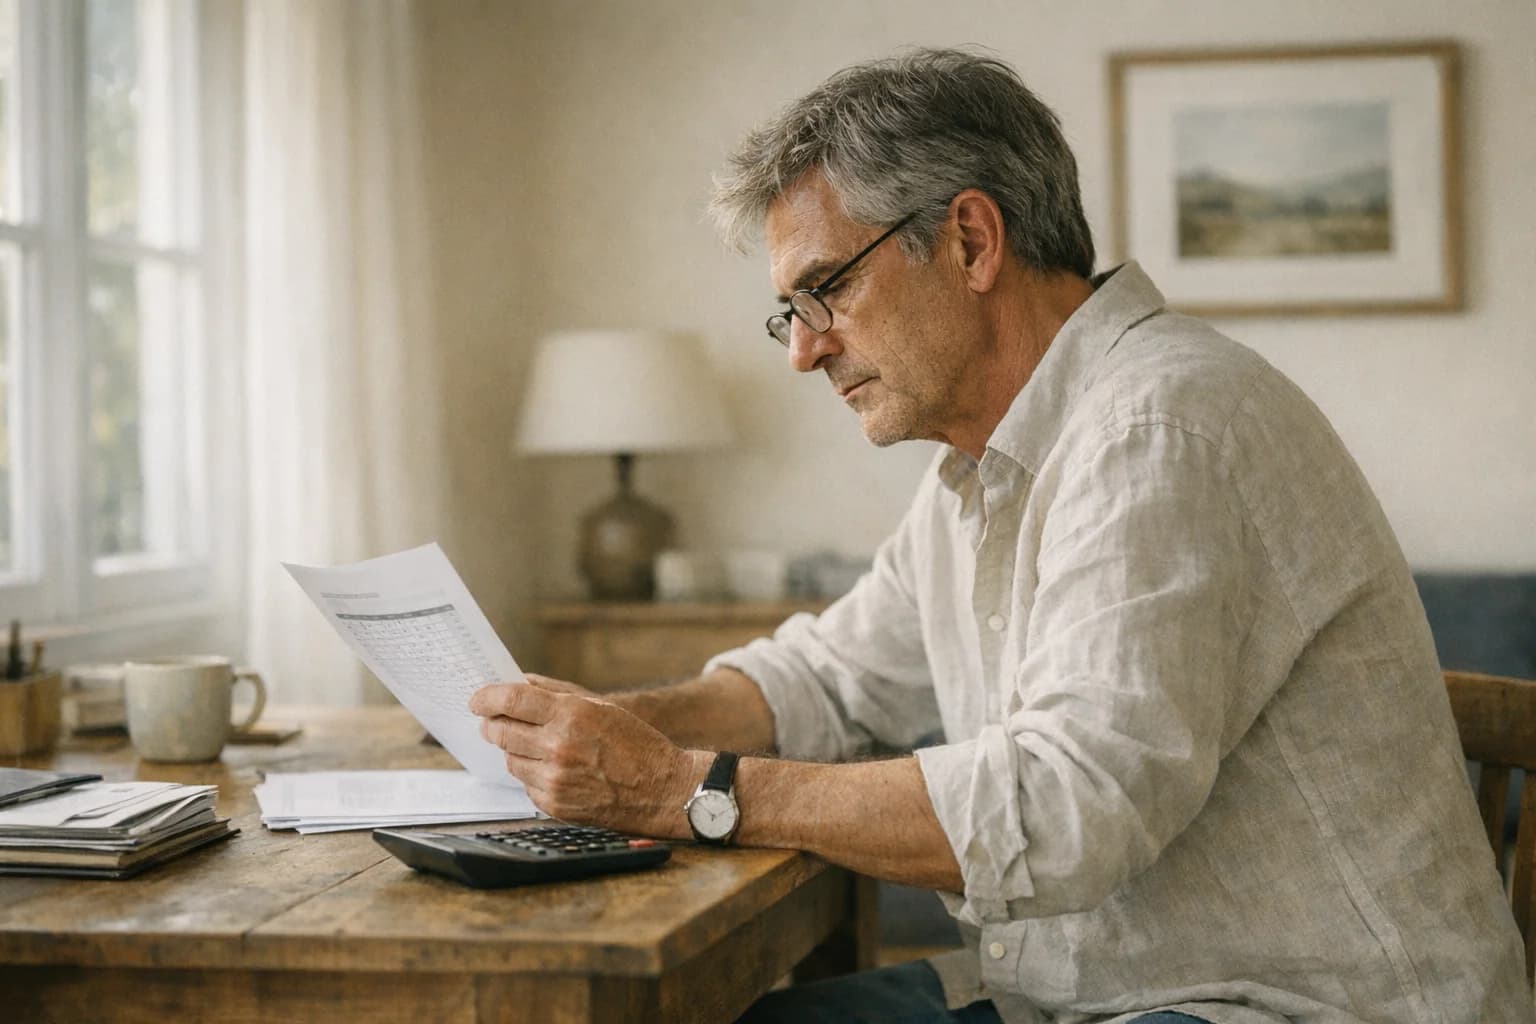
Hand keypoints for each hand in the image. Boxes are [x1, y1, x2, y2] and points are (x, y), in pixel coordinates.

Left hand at [469, 677, 702, 836]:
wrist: (662, 788)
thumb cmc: (635, 743)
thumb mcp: (601, 706)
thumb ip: (556, 692)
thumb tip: (518, 683)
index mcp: (572, 714)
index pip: (512, 699)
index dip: (487, 696)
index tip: (477, 698)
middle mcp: (559, 746)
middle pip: (501, 730)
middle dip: (492, 723)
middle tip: (492, 720)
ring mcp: (554, 778)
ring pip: (510, 759)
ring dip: (514, 749)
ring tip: (535, 745)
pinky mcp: (554, 804)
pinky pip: (525, 784)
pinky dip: (532, 774)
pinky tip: (554, 769)